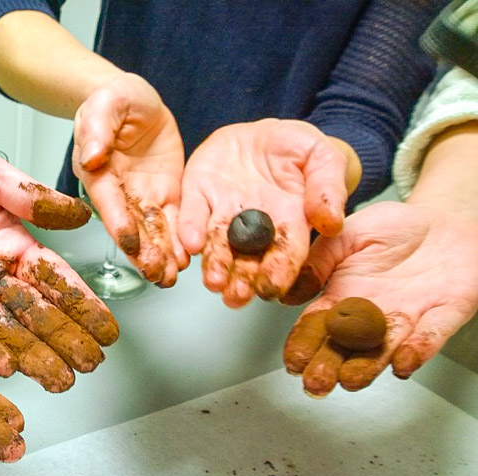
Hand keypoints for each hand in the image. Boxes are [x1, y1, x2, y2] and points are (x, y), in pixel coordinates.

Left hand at [0, 143, 119, 392]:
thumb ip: (28, 195)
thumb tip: (80, 214)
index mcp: (11, 244)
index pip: (55, 280)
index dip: (82, 305)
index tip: (106, 330)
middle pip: (34, 314)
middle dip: (64, 341)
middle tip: (88, 366)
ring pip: (1, 330)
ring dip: (30, 355)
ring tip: (57, 378)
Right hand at [73, 72, 187, 286]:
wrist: (137, 102)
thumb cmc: (114, 100)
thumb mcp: (107, 104)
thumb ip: (98, 129)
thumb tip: (92, 156)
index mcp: (99, 172)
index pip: (109, 202)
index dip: (118, 222)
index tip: (128, 241)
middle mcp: (119, 191)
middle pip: (130, 226)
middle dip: (142, 252)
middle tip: (155, 273)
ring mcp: (143, 196)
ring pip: (152, 231)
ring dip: (161, 255)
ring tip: (171, 277)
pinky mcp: (166, 195)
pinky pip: (173, 220)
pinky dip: (179, 241)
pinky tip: (186, 259)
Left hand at [179, 119, 354, 306]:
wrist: (260, 134)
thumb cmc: (296, 149)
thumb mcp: (323, 158)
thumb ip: (328, 188)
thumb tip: (331, 222)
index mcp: (289, 220)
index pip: (285, 253)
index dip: (279, 272)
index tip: (272, 288)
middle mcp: (253, 224)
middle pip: (248, 258)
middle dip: (242, 280)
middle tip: (236, 296)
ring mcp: (223, 211)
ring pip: (217, 243)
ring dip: (215, 264)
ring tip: (214, 282)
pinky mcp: (198, 194)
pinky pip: (192, 212)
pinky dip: (190, 228)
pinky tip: (191, 242)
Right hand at [282, 201, 477, 395]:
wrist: (445, 220)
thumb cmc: (394, 226)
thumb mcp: (344, 233)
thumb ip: (317, 260)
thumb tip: (286, 293)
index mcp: (343, 296)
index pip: (317, 327)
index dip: (303, 346)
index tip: (293, 362)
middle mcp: (372, 314)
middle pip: (346, 347)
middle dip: (329, 367)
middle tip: (316, 382)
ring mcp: (408, 317)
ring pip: (384, 348)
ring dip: (367, 367)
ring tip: (350, 379)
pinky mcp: (445, 313)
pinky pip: (432, 335)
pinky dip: (419, 350)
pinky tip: (403, 362)